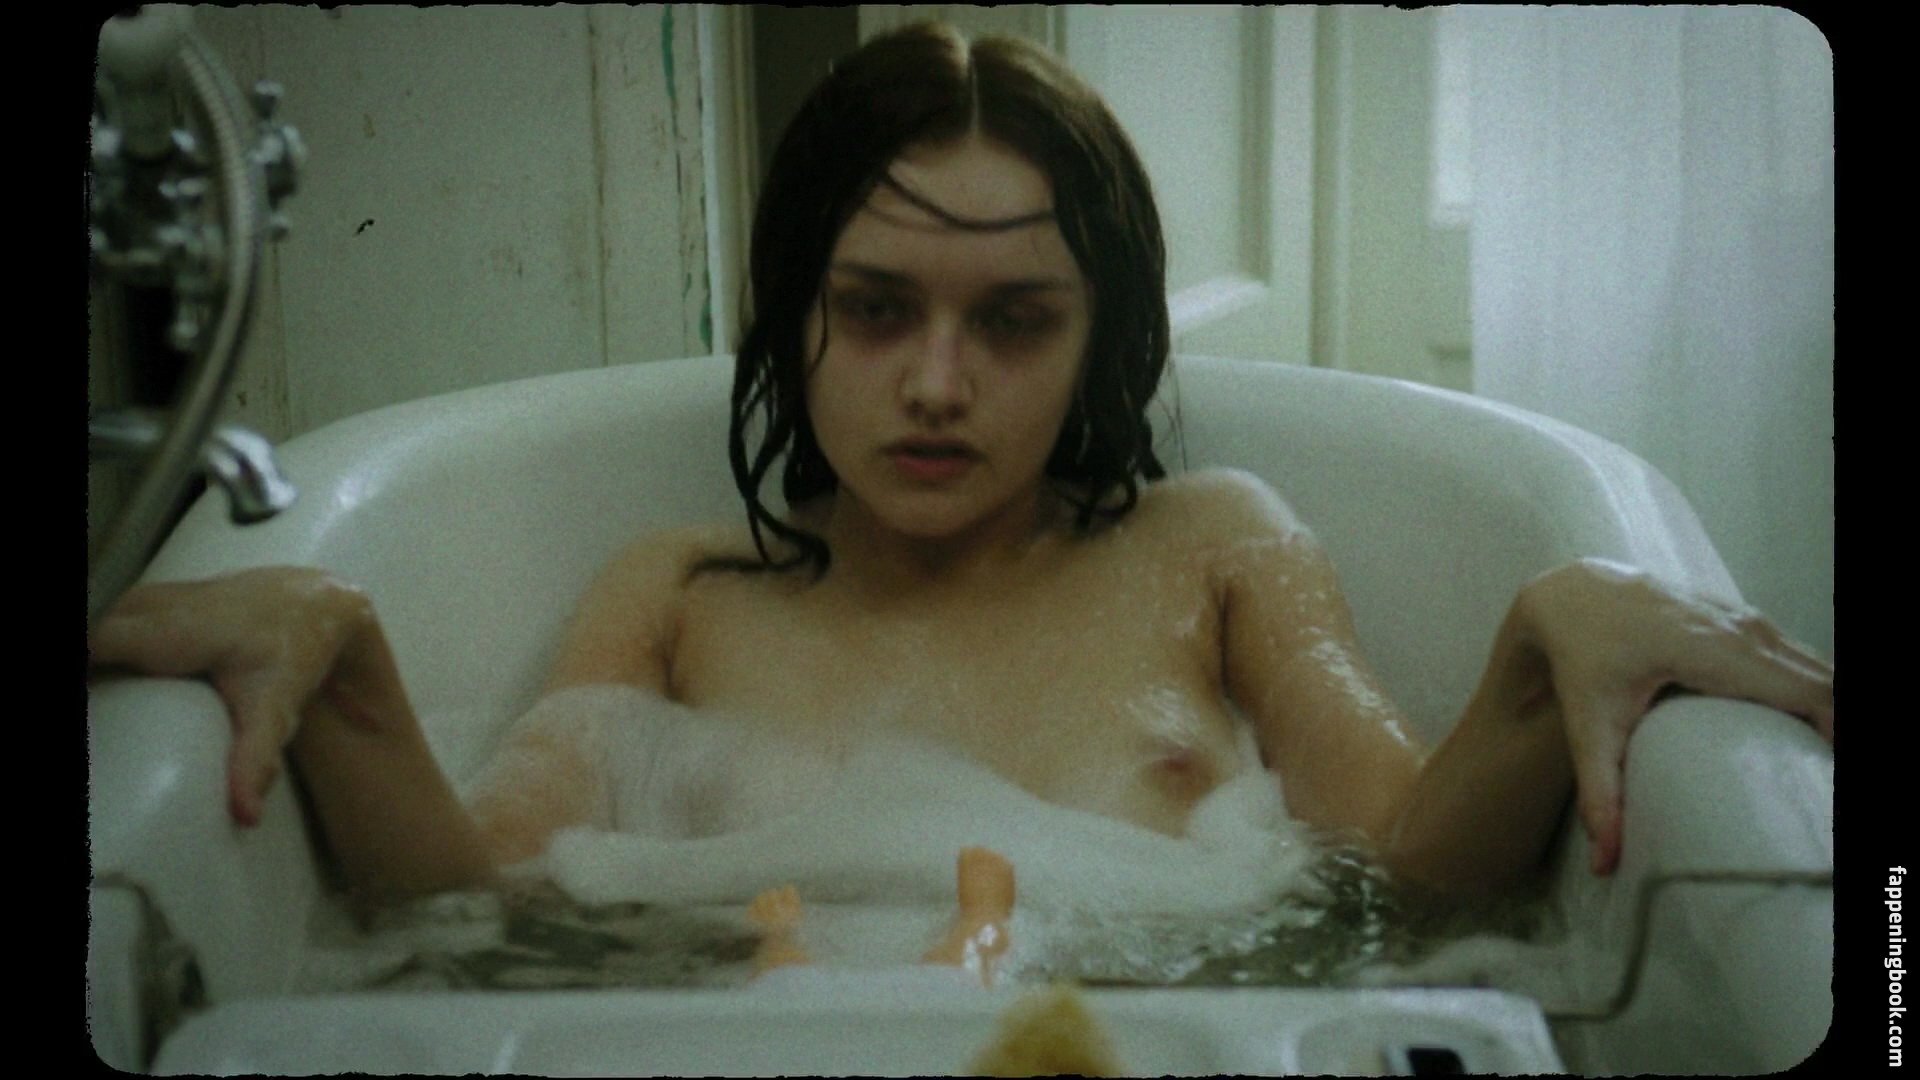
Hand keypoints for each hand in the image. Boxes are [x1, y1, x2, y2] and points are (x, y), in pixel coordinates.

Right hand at [89, 568, 382, 825]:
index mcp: (171, 633)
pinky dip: (95, 646)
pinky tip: (98, 679)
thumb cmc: (293, 654)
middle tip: (89, 721)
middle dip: (83, 669)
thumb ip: (255, 760)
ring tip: (93, 698)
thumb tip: (245, 816)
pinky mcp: (150, 599)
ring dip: (89, 656)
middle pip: (88, 634)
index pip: (93, 647)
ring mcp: (149, 597)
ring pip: (95, 620)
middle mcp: (154, 607)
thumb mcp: (276, 710)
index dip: (78, 673)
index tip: (84, 719)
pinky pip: (105, 618)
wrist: (315, 602)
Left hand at [1516, 559, 1833, 874]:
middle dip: (1840, 730)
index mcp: (1714, 652)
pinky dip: (1815, 691)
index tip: (1833, 781)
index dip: (1840, 733)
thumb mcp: (1586, 728)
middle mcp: (1741, 628)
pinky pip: (1796, 657)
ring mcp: (1746, 617)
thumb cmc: (1582, 661)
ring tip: (1824, 763)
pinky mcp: (1744, 618)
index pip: (1808, 693)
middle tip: (1828, 786)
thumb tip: (1602, 867)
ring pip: (1816, 667)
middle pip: (1824, 682)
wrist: (1572, 594)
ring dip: (1831, 711)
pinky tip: (1815, 730)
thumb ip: (1599, 797)